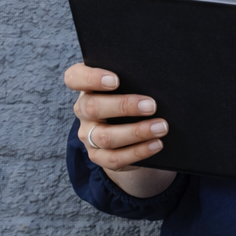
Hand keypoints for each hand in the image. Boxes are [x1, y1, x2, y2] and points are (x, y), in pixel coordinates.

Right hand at [64, 63, 176, 197]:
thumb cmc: (130, 96)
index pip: (74, 78)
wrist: (127, 129)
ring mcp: (87, 135)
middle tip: (151, 105)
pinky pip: (115, 158)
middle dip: (124, 106)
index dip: (91, 78)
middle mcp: (82, 110)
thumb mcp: (127, 85)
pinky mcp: (97, 156)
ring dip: (136, 132)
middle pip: (93, 107)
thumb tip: (156, 80)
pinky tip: (156, 144)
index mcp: (86, 87)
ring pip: (105, 137)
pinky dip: (138, 152)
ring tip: (161, 127)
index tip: (116, 80)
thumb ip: (133, 79)